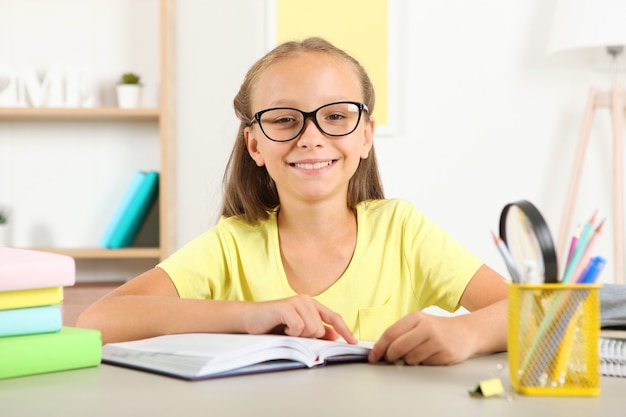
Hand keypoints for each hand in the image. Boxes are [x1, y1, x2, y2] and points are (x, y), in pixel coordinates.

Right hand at [242, 295, 356, 343]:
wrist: (249, 319)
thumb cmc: (273, 324)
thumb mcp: (298, 329)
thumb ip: (315, 330)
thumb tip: (334, 335)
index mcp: (311, 304)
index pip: (333, 317)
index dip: (345, 330)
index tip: (353, 342)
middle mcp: (306, 301)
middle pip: (320, 329)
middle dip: (307, 337)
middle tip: (292, 333)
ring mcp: (296, 302)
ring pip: (311, 329)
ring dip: (297, 335)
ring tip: (285, 330)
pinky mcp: (286, 307)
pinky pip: (298, 327)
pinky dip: (289, 332)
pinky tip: (281, 327)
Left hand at [367, 311, 475, 364]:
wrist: (467, 332)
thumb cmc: (438, 329)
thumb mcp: (419, 324)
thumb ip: (401, 333)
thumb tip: (381, 349)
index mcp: (416, 317)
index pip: (390, 333)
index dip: (379, 347)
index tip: (373, 356)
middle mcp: (426, 327)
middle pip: (397, 347)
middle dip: (390, 357)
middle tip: (390, 359)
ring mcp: (437, 341)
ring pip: (410, 359)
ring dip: (408, 361)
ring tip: (417, 354)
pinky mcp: (445, 354)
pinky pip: (425, 364)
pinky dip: (423, 363)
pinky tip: (430, 356)